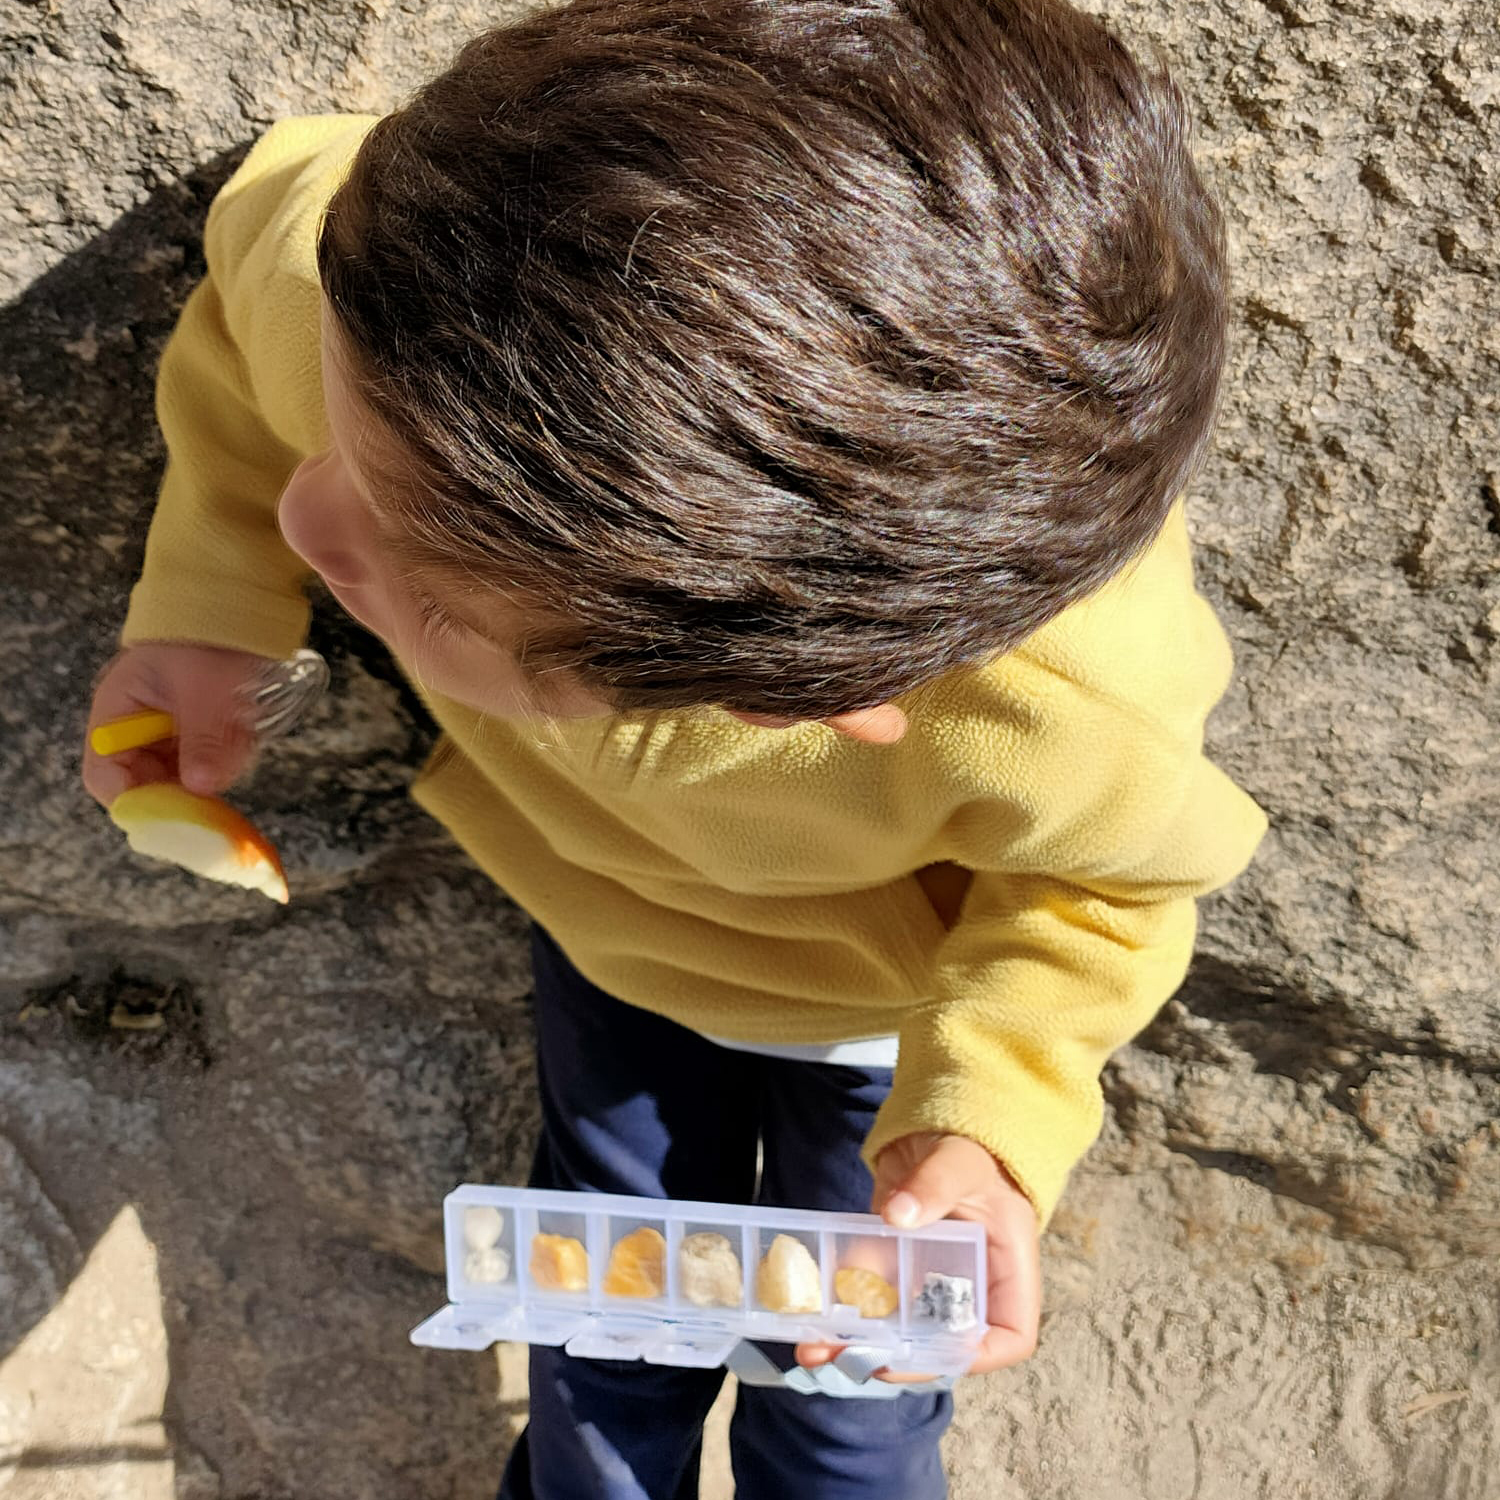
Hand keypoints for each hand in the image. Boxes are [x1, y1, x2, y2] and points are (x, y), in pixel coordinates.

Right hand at [82, 641, 276, 807]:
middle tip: (221, 772)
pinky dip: (232, 756)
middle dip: (187, 788)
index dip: (136, 801)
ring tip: (239, 731)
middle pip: (148, 786)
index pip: (106, 776)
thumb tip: (200, 788)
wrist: (240, 606)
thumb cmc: (210, 637)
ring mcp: (169, 735)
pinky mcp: (199, 735)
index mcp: (118, 713)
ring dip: (217, 767)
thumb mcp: (206, 689)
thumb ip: (203, 739)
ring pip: (186, 780)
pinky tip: (246, 729)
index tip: (177, 813)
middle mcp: (137, 730)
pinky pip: (212, 764)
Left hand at [795, 1132, 1040, 1380]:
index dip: (974, 1355)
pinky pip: (871, 1297)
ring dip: (856, 1342)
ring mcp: (930, 1283)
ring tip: (813, 1346)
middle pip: (943, 1343)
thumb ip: (934, 1185)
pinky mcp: (896, 1269)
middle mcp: (970, 1287)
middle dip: (894, 1359)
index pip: (1010, 1335)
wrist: (935, 1131)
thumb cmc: (967, 1149)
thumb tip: (897, 1215)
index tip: (926, 1355)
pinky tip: (809, 1311)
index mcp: (1007, 1271)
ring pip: (899, 1329)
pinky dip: (842, 1306)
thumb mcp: (958, 1162)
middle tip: (849, 1359)